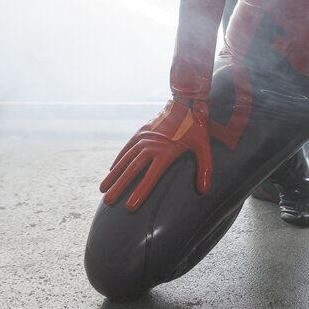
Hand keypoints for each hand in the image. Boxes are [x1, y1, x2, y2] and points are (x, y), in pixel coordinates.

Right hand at [99, 96, 211, 211]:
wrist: (187, 102)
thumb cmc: (197, 127)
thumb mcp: (204, 146)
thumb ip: (205, 168)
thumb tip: (204, 191)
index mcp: (166, 152)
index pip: (150, 177)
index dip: (140, 192)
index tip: (129, 206)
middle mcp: (151, 145)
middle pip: (132, 170)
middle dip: (120, 187)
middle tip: (108, 202)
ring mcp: (144, 137)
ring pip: (126, 159)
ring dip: (114, 174)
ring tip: (103, 189)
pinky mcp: (141, 131)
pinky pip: (127, 148)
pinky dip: (119, 159)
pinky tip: (112, 170)